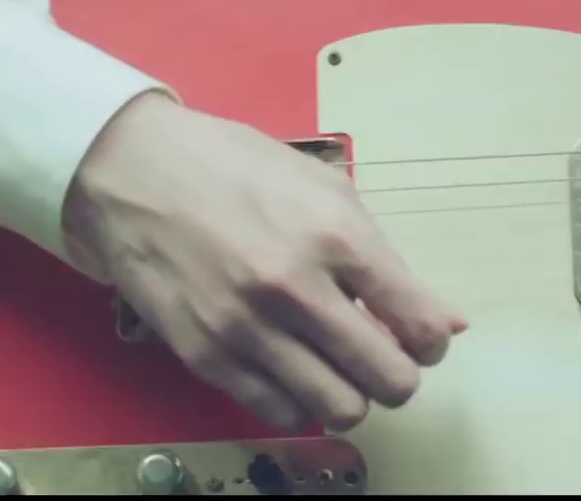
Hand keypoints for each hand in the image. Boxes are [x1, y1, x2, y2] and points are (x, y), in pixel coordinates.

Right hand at [63, 93, 467, 431]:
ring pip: (340, 409)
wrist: (133, 171)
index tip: (417, 336)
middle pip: (390, 381)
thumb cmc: (231, 167)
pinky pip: (279, 413)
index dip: (430, 341)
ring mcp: (247, 328)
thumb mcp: (323, 188)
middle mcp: (295, 287)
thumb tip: (447, 320)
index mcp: (335, 235)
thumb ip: (386, 258)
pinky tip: (291, 368)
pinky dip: (297, 401)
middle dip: (399, 374)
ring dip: (350, 394)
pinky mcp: (207, 356)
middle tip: (381, 355)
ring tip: (335, 364)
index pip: (420, 325)